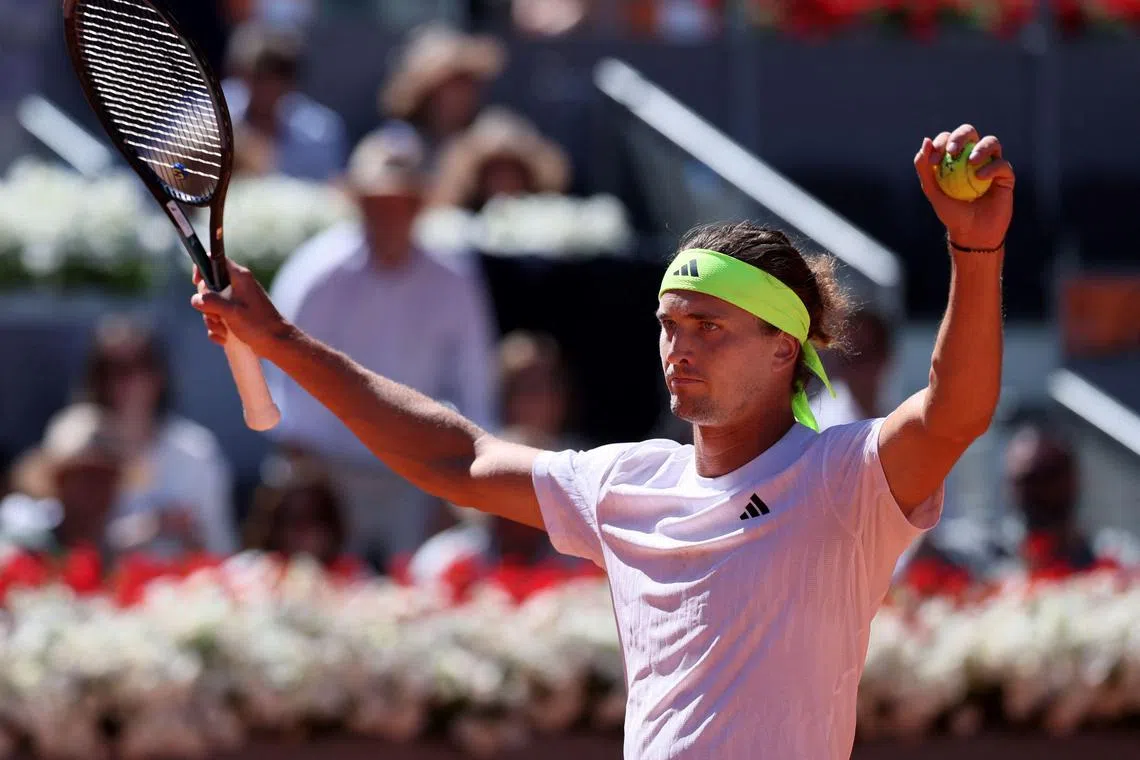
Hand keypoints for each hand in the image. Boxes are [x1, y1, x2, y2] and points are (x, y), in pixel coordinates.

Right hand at [190, 259, 288, 356]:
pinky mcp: (235, 318)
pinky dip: (219, 330)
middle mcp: (237, 287)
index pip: (215, 261)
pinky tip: (227, 337)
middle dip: (207, 304)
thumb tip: (196, 299)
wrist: (276, 343)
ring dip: (213, 320)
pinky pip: (217, 321)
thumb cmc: (258, 324)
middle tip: (218, 314)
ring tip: (226, 329)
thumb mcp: (231, 311)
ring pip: (211, 307)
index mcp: (239, 277)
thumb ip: (211, 301)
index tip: (197, 281)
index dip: (203, 268)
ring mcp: (236, 303)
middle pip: (208, 287)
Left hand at [914, 124, 1014, 250]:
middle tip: (952, 150)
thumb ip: (924, 168)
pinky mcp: (1006, 175)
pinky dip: (991, 167)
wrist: (972, 232)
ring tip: (971, 161)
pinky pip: (1001, 164)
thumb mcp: (932, 191)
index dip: (941, 143)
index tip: (934, 160)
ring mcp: (991, 163)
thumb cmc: (951, 212)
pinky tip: (980, 177)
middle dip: (960, 136)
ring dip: (980, 147)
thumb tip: (926, 141)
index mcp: (955, 157)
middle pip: (970, 133)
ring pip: (991, 142)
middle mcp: (974, 156)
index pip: (949, 140)